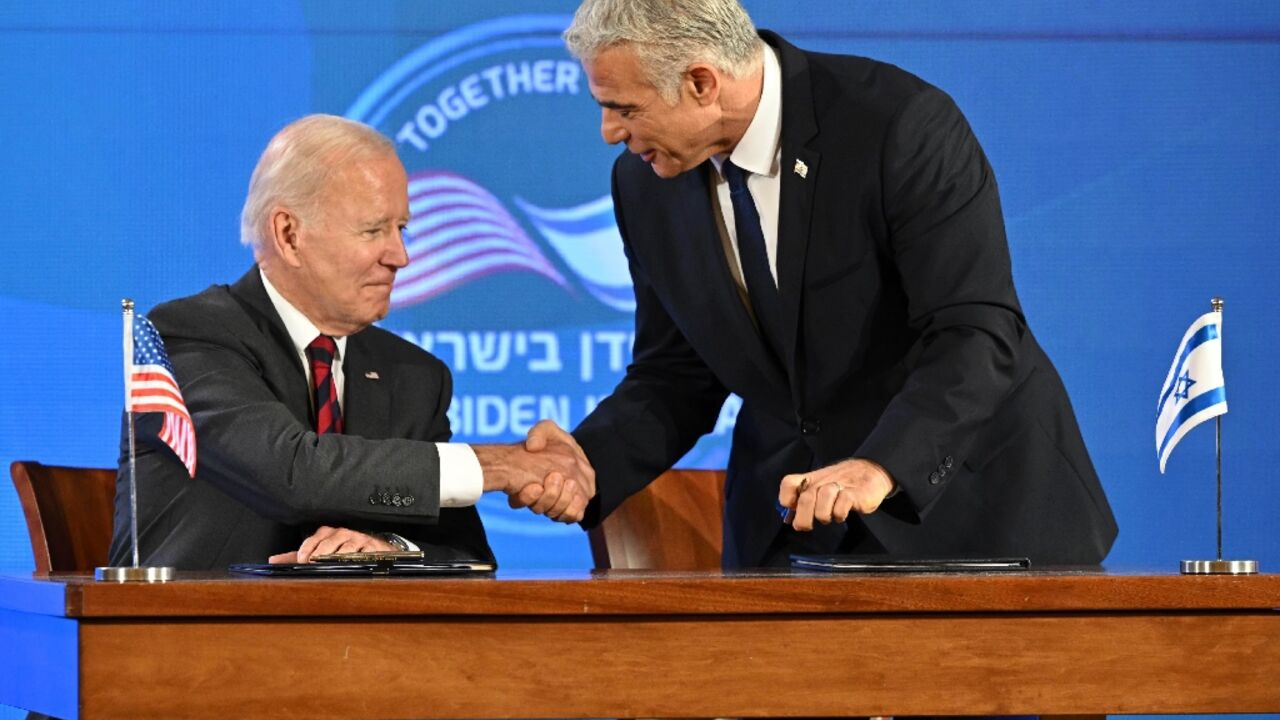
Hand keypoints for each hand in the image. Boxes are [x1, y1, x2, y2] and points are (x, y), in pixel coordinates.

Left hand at [267, 526, 395, 563]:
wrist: (373, 549)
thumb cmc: (344, 549)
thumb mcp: (319, 551)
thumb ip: (296, 556)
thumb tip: (273, 560)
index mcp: (327, 533)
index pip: (314, 539)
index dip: (307, 549)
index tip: (302, 560)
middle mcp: (342, 534)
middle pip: (329, 542)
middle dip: (321, 553)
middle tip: (314, 563)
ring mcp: (357, 540)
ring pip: (346, 548)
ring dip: (338, 556)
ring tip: (332, 564)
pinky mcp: (372, 547)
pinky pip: (365, 552)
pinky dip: (360, 558)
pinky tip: (354, 565)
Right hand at [473, 428, 591, 522]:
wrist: (577, 452)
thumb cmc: (558, 443)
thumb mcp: (547, 430)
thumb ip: (539, 432)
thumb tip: (532, 446)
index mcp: (527, 484)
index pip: (519, 501)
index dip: (526, 497)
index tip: (535, 485)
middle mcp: (539, 497)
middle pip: (540, 509)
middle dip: (548, 496)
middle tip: (555, 476)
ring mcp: (556, 504)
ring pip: (555, 513)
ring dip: (562, 500)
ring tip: (569, 483)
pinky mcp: (574, 508)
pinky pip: (572, 516)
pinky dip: (573, 508)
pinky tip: (577, 494)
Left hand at [777, 458, 895, 531]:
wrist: (871, 471)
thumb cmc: (843, 483)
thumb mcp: (821, 487)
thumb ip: (804, 501)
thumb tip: (791, 520)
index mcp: (810, 480)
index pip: (788, 483)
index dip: (786, 498)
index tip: (791, 508)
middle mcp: (821, 482)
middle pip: (805, 500)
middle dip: (803, 518)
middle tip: (807, 526)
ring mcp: (837, 486)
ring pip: (822, 503)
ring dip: (824, 515)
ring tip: (830, 516)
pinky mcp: (853, 494)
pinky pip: (840, 508)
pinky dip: (839, 515)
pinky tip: (842, 513)